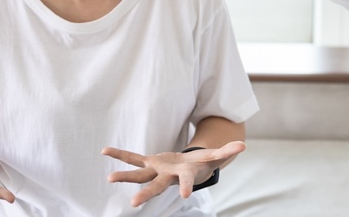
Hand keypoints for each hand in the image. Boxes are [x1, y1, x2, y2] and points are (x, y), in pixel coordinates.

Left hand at [101, 141, 245, 206]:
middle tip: (133, 203)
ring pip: (140, 175)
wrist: (189, 170)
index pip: (187, 181)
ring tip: (109, 179)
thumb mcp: (215, 157)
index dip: (186, 186)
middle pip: (156, 186)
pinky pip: (133, 158)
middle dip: (146, 194)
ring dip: (125, 177)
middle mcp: (168, 177)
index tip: (184, 196)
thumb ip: (227, 151)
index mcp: (185, 175)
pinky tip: (105, 151)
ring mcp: (157, 171)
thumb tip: (243, 145)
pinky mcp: (150, 162)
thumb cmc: (203, 164)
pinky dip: (120, 155)